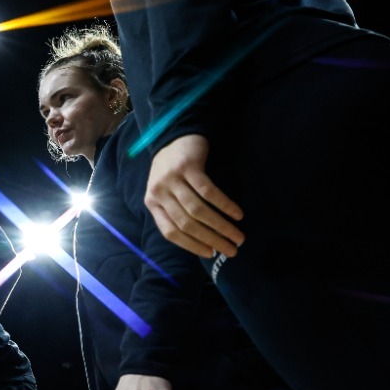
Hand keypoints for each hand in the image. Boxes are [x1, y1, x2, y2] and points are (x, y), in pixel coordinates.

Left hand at [143, 135, 243, 258]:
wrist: (174, 134)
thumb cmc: (173, 170)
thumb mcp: (166, 192)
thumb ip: (175, 212)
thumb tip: (203, 241)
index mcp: (152, 203)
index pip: (170, 232)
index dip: (191, 245)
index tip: (210, 254)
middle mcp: (159, 192)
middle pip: (186, 223)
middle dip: (211, 239)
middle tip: (231, 250)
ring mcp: (172, 179)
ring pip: (198, 210)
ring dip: (221, 226)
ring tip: (238, 236)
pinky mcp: (188, 167)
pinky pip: (208, 191)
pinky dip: (224, 205)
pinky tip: (237, 214)